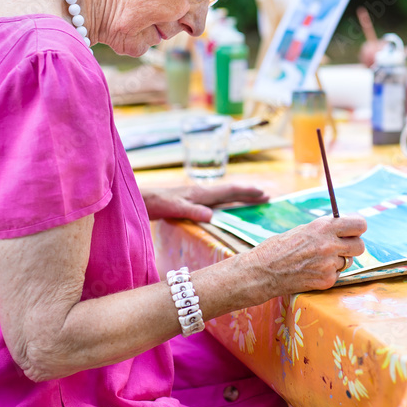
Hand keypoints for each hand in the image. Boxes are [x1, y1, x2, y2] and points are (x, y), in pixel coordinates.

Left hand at [141, 184, 268, 222]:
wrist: (138, 199)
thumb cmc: (153, 202)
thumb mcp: (172, 207)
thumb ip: (191, 210)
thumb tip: (212, 216)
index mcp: (200, 193)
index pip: (229, 190)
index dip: (247, 192)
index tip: (264, 193)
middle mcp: (201, 193)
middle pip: (230, 192)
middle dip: (249, 194)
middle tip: (267, 197)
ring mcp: (196, 197)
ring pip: (224, 196)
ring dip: (239, 198)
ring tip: (253, 200)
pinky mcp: (191, 203)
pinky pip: (215, 202)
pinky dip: (227, 204)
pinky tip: (227, 209)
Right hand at [238, 215, 367, 296]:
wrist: (263, 271)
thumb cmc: (279, 248)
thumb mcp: (304, 230)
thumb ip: (325, 230)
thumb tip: (344, 230)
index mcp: (324, 227)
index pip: (360, 224)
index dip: (358, 228)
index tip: (354, 230)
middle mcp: (329, 245)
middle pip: (360, 246)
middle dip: (353, 246)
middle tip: (342, 247)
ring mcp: (329, 264)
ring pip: (348, 262)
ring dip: (339, 261)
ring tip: (318, 260)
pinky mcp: (326, 280)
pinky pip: (337, 275)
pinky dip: (329, 273)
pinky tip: (313, 271)